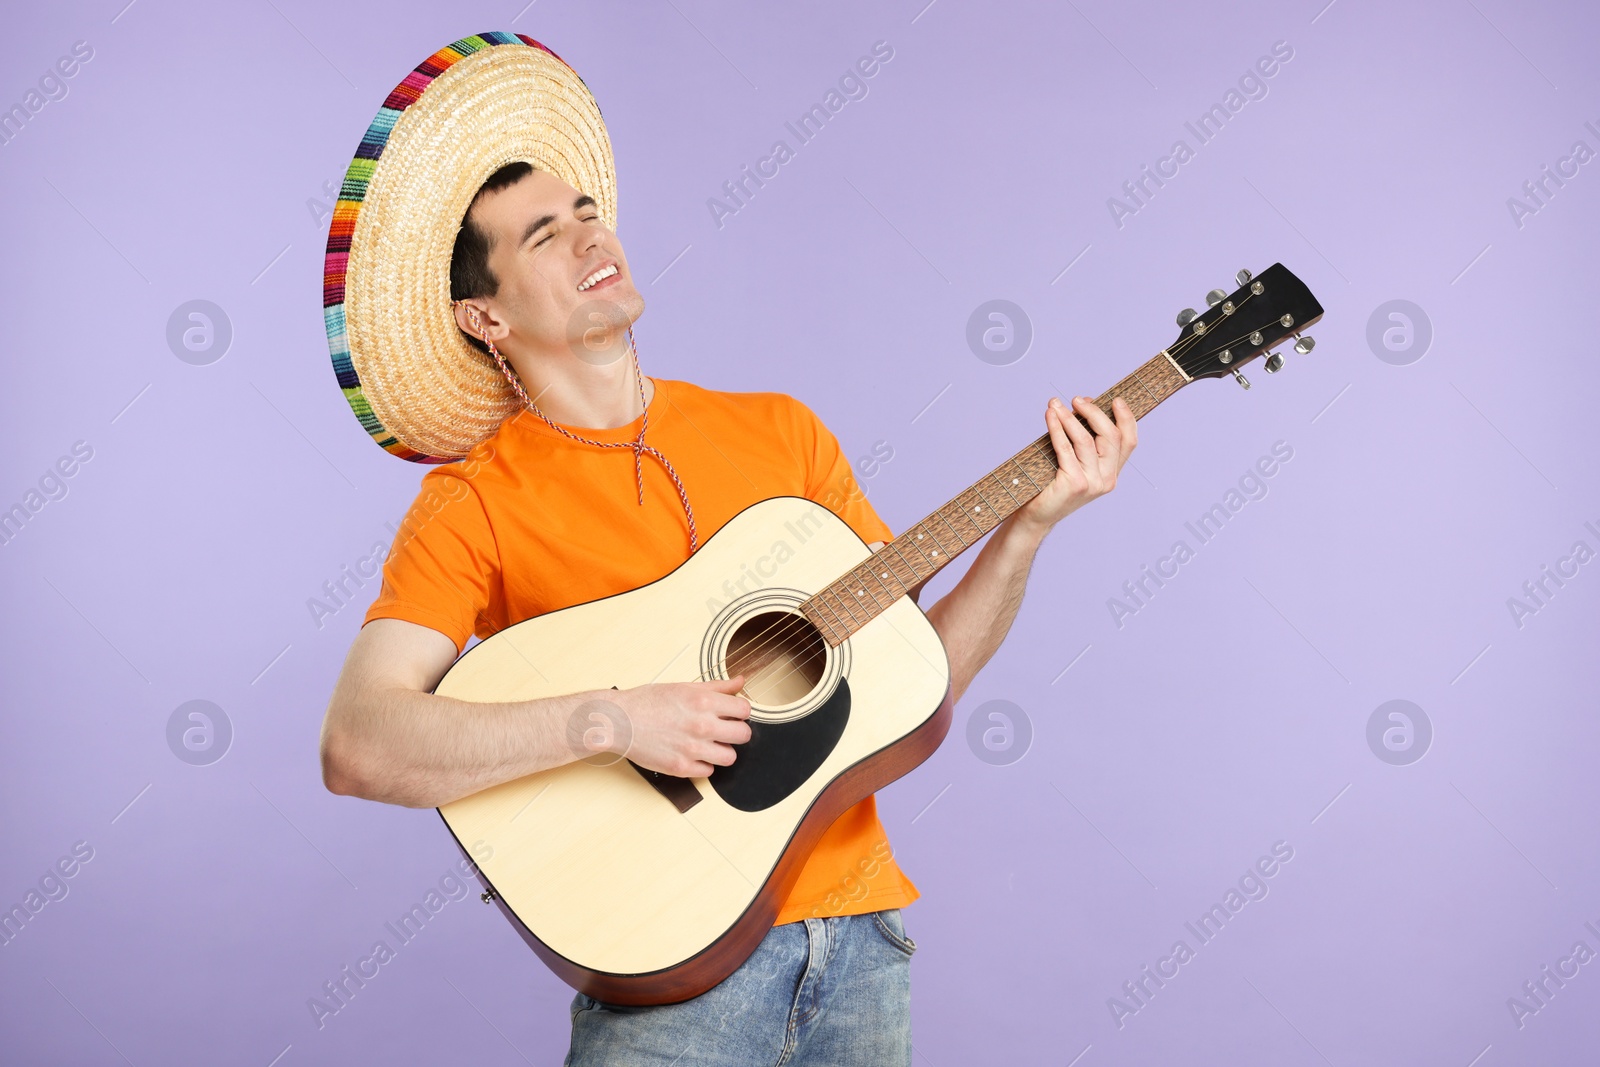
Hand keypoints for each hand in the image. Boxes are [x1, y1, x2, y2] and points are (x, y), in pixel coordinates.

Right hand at [608, 676, 751, 777]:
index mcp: (703, 702)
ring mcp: (692, 749)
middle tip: (722, 730)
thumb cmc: (648, 702)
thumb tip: (741, 681)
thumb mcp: (684, 687)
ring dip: (721, 751)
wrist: (619, 721)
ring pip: (730, 757)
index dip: (739, 712)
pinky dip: (702, 765)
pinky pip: (708, 772)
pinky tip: (691, 754)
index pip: (745, 710)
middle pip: (743, 735)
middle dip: (735, 732)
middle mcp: (701, 726)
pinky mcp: (681, 768)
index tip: (731, 714)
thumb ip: (717, 687)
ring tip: (707, 744)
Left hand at [1016, 395, 1136, 531]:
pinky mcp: (1076, 484)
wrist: (1037, 516)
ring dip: (1070, 418)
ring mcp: (1093, 483)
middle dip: (1093, 412)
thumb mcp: (1074, 458)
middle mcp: (1108, 479)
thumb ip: (1084, 435)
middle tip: (1075, 400)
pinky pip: (1066, 448)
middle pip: (1111, 436)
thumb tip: (1085, 401)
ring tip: (1055, 405)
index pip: (1129, 442)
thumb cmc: (1052, 484)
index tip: (1116, 400)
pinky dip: (1057, 429)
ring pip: (1087, 440)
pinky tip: (1050, 417)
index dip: (1127, 419)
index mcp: (1112, 472)